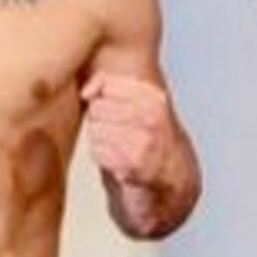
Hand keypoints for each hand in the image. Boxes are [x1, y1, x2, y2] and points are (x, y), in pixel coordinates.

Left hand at [80, 69, 184, 188]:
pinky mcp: (132, 165)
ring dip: (100, 139)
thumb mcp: (137, 100)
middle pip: (97, 108)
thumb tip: (86, 93)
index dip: (100, 96)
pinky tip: (116, 158)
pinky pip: (97, 151)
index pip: (108, 85)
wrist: (170, 173)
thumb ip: (107, 83)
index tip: (109, 108)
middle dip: (99, 119)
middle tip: (116, 130)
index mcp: (154, 99)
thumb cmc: (146, 133)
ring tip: (117, 144)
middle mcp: (152, 118)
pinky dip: (102, 156)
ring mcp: (144, 142)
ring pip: (95, 130)